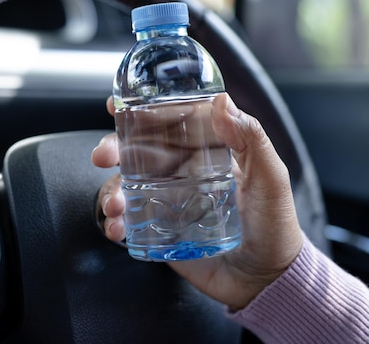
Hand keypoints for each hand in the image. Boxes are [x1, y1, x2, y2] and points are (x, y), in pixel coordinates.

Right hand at [92, 93, 302, 309]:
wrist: (267, 279)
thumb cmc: (275, 223)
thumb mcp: (270, 177)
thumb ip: (251, 139)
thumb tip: (221, 100)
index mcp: (202, 151)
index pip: (166, 122)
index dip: (138, 111)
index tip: (115, 106)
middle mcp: (178, 172)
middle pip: (135, 151)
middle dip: (112, 149)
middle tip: (103, 157)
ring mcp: (164, 201)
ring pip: (124, 185)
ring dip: (109, 190)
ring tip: (114, 206)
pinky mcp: (157, 230)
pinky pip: (127, 220)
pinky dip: (114, 222)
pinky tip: (116, 228)